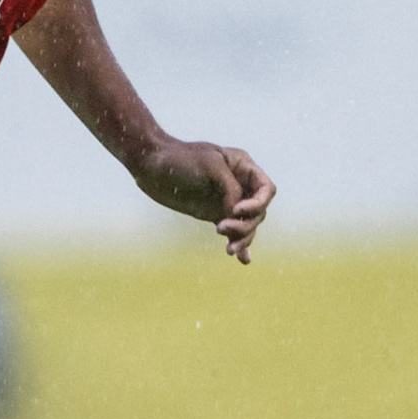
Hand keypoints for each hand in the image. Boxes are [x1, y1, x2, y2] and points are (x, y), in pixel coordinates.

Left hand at [130, 139, 275, 262]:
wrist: (150, 165)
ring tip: (229, 249)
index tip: (236, 210)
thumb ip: (230, 190)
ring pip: (247, 224)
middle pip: (259, 211)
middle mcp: (240, 184)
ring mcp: (228, 200)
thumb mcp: (211, 167)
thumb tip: (237, 214)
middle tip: (220, 228)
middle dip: (245, 223)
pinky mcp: (215, 213)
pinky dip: (239, 245)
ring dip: (243, 238)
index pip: (267, 189)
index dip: (259, 203)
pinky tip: (243, 260)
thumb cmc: (180, 158)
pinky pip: (233, 231)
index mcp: (242, 166)